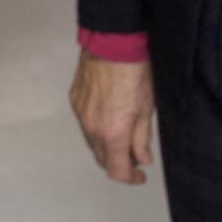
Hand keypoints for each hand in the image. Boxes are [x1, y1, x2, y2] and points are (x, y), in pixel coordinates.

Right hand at [70, 51, 156, 184]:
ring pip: (92, 142)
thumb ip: (142, 139)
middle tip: (135, 155)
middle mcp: (92, 128)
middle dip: (119, 162)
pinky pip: (85, 123)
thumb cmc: (135, 73)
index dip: (130, 178)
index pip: (117, 171)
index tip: (141, 175)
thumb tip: (142, 159)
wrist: (112, 43)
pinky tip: (109, 116)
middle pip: (102, 159)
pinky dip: (97, 128)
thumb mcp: (146, 108)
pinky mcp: (75, 100)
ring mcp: (80, 114)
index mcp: (112, 134)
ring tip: (123, 134)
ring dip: (107, 146)